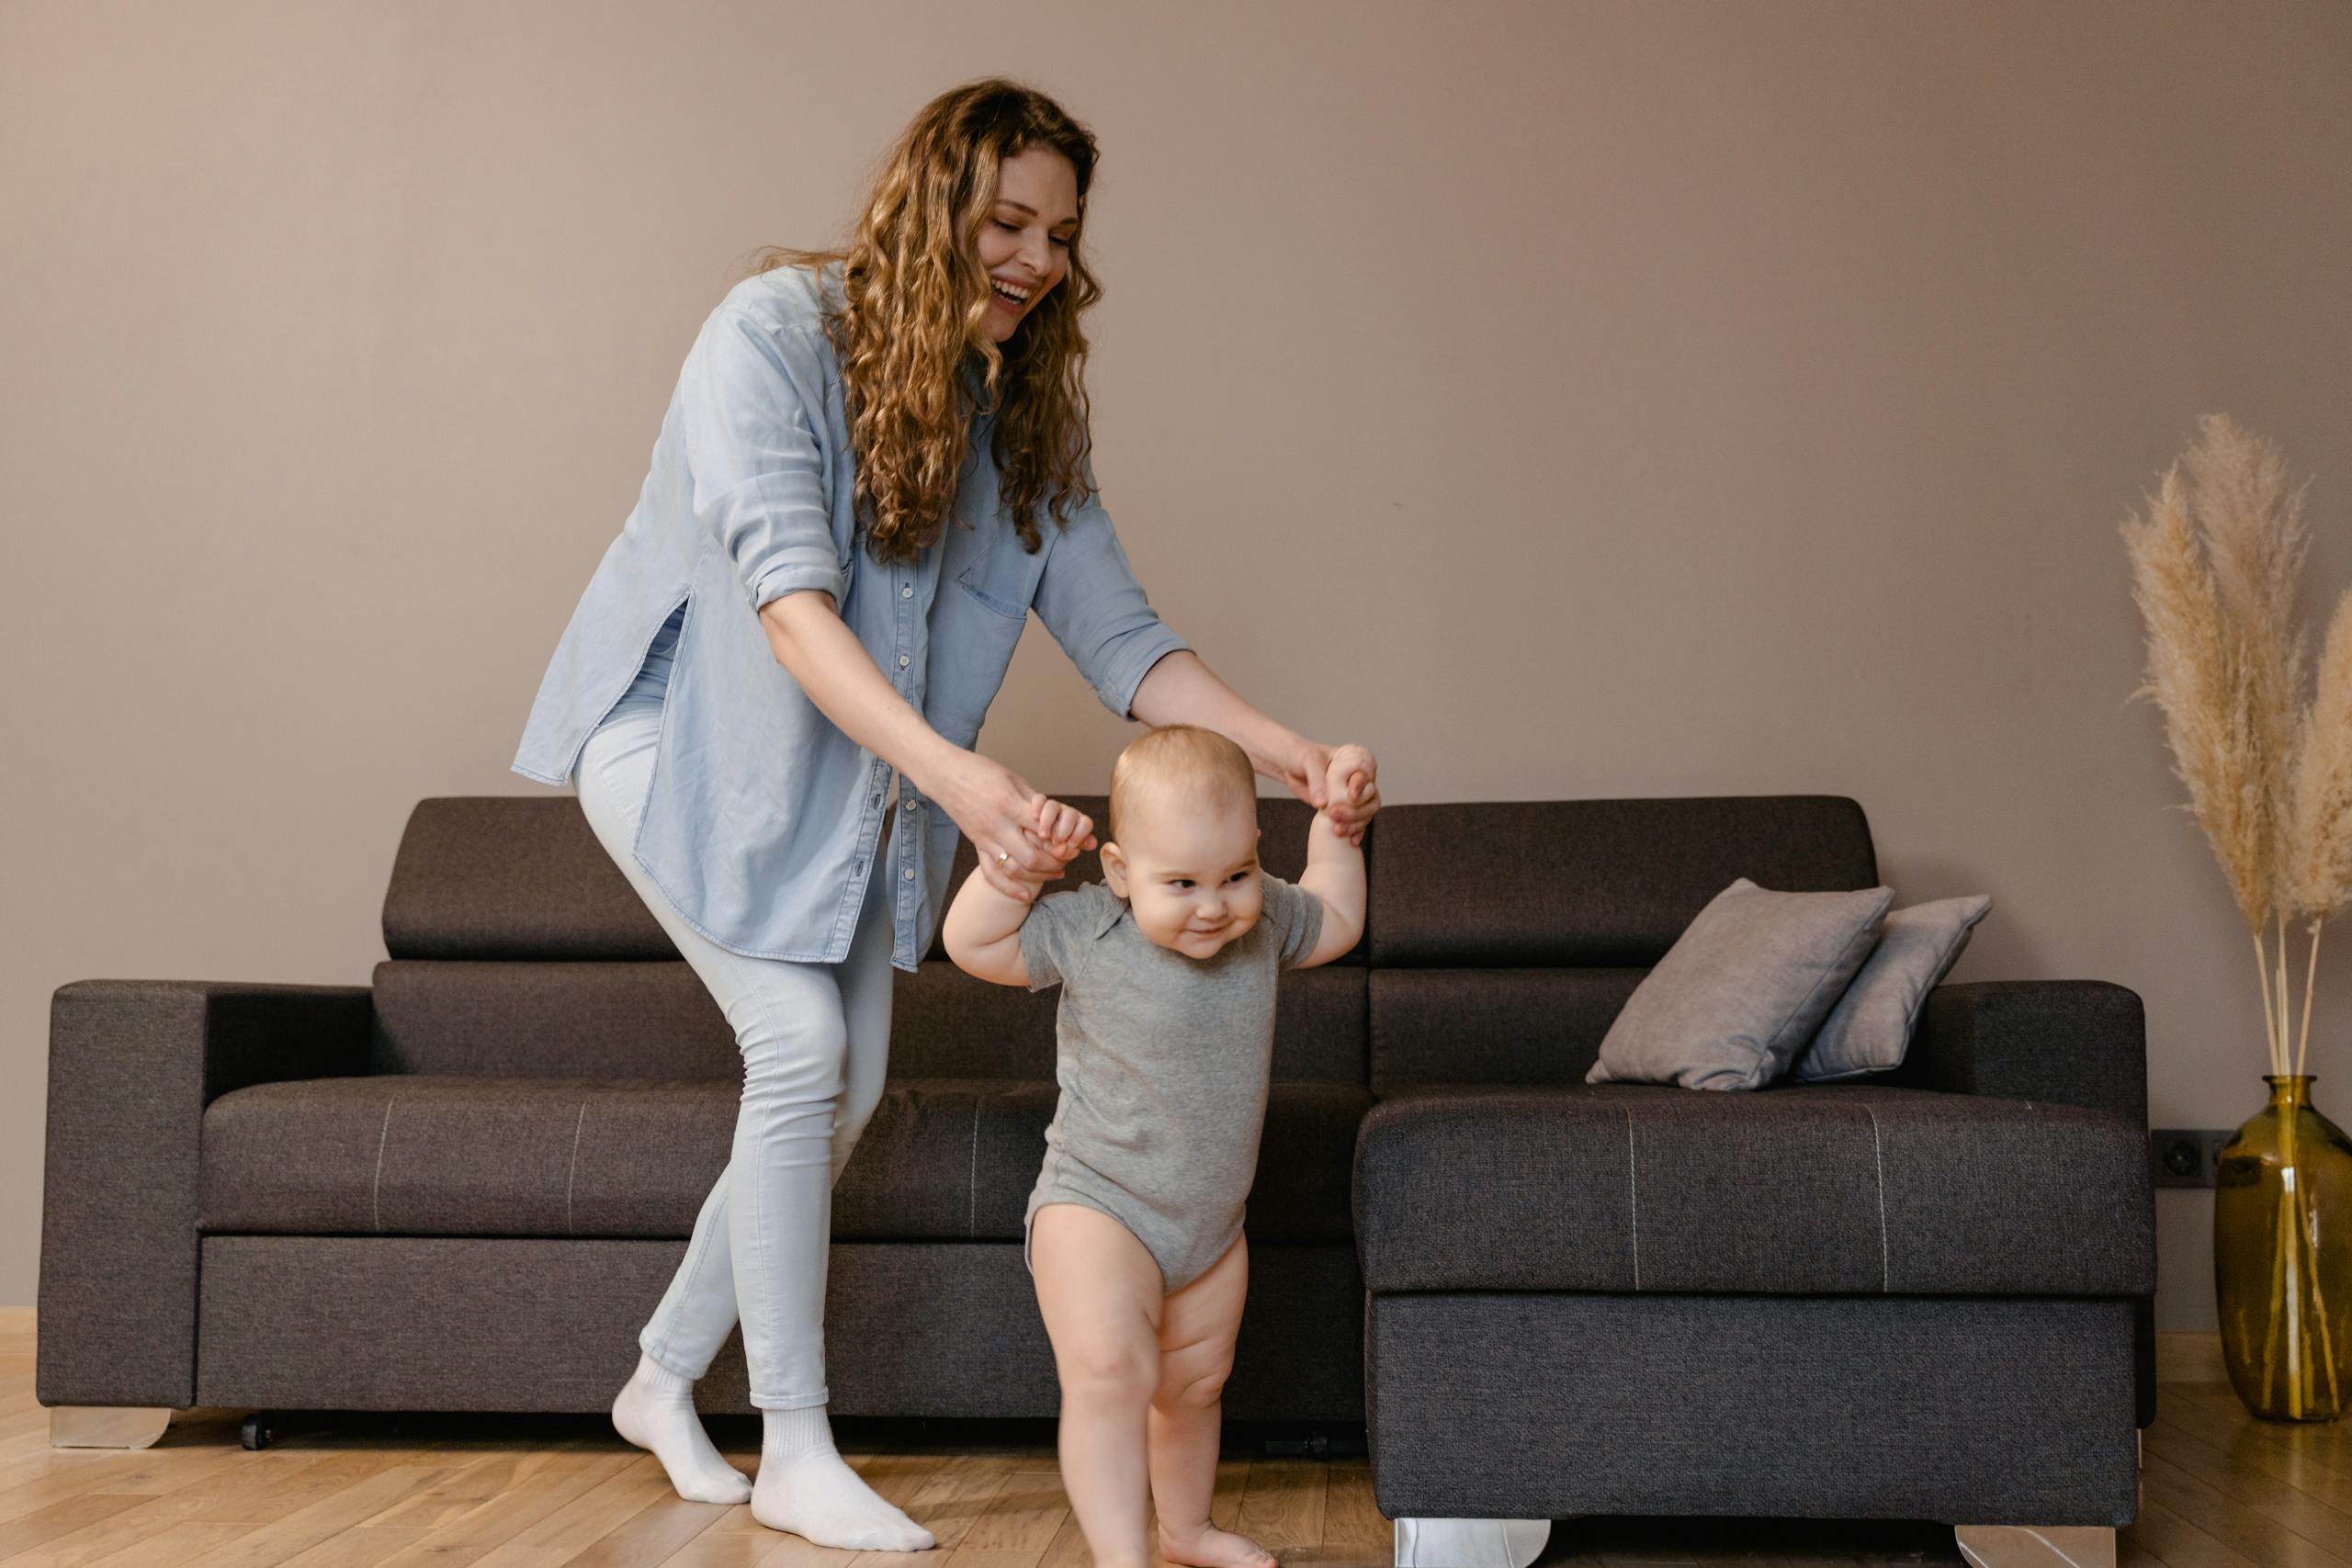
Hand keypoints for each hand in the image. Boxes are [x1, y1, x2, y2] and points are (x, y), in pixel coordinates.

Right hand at [932, 752, 1092, 902]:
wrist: (945, 775)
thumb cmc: (981, 771)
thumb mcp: (1013, 779)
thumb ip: (1034, 801)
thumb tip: (1058, 815)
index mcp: (1009, 805)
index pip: (1044, 830)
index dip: (1064, 838)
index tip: (1075, 840)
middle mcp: (997, 826)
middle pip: (1032, 857)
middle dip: (1055, 862)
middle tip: (1069, 858)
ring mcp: (984, 839)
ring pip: (1015, 870)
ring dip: (1039, 876)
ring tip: (1057, 872)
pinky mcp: (976, 846)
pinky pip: (991, 874)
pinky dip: (1009, 888)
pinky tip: (1025, 896)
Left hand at [1281, 741, 1379, 845]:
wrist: (1291, 767)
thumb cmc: (1302, 756)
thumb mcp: (1309, 762)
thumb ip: (1317, 781)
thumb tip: (1322, 804)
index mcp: (1356, 760)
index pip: (1365, 774)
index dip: (1360, 786)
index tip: (1351, 796)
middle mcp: (1359, 778)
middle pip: (1370, 798)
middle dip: (1355, 810)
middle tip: (1335, 814)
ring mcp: (1354, 795)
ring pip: (1365, 812)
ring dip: (1355, 823)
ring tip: (1338, 830)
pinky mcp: (1345, 807)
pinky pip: (1356, 821)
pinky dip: (1355, 831)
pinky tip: (1352, 841)